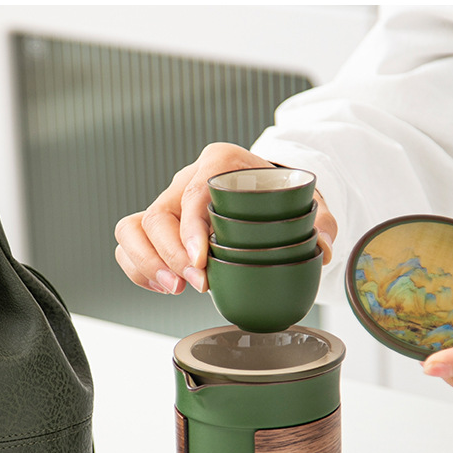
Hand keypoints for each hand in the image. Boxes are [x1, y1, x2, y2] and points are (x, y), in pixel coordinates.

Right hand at [114, 142, 337, 293]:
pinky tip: (166, 287)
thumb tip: (323, 247)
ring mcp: (167, 203)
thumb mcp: (305, 201)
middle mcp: (185, 180)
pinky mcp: (156, 227)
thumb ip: (321, 221)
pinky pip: (129, 245)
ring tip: (174, 289)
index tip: (201, 260)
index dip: (190, 228)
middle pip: (157, 215)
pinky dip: (139, 269)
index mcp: (218, 163)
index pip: (192, 190)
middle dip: (170, 256)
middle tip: (196, 285)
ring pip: (132, 228)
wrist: (262, 191)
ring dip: (147, 263)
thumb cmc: (276, 193)